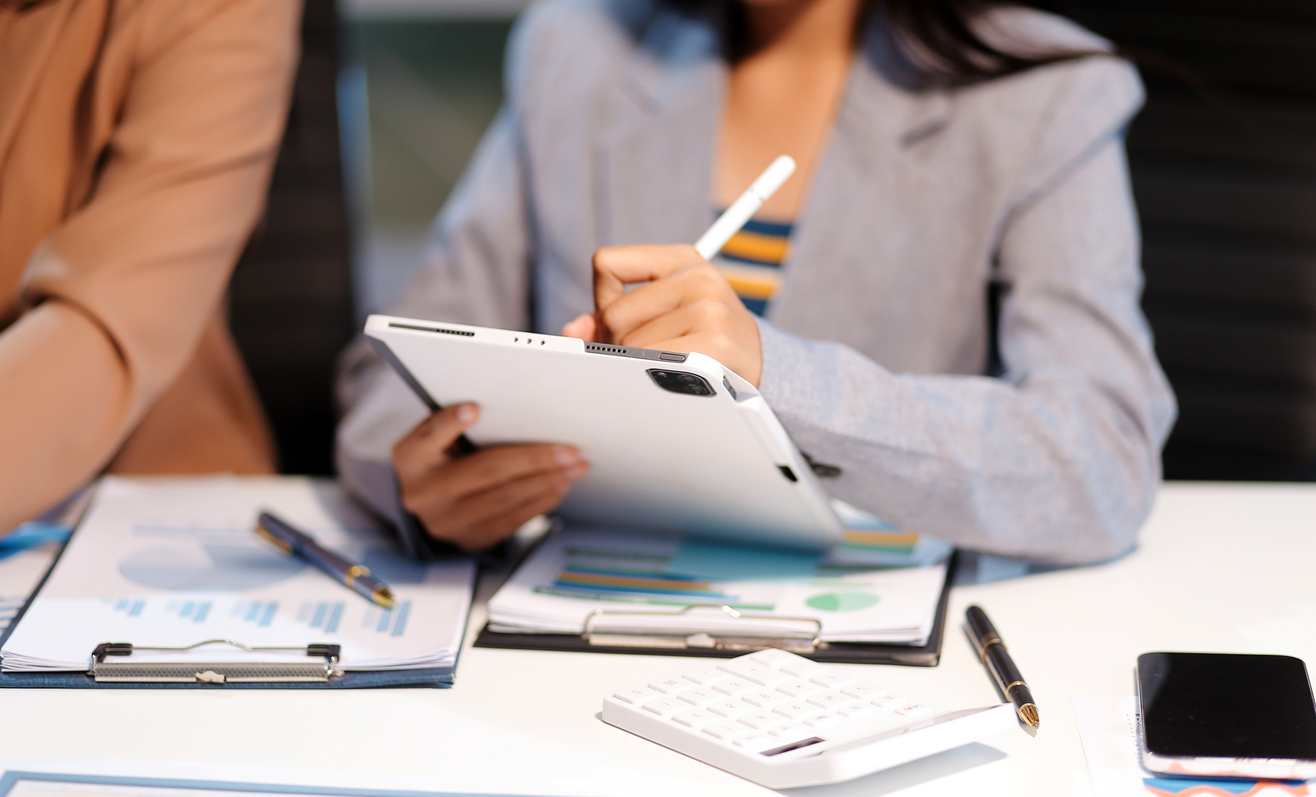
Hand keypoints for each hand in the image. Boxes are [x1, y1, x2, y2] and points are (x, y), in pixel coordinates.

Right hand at [392, 403, 589, 550]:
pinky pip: (512, 521)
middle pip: (487, 471)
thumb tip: (500, 416)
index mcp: (412, 460)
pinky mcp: (469, 538)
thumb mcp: (433, 441)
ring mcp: (448, 521)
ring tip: (573, 469)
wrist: (425, 506)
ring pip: (505, 499)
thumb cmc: (437, 462)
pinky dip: (540, 502)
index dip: (450, 424)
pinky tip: (558, 487)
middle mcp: (426, 493)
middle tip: (569, 452)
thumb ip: (455, 427)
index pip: (429, 437)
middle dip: (534, 460)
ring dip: (547, 482)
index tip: (473, 409)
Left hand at [561, 244, 762, 385]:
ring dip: (636, 365)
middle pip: (614, 313)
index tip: (621, 321)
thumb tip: (575, 331)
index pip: (607, 263)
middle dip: (619, 342)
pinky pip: (651, 364)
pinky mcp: (714, 344)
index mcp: (681, 259)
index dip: (602, 300)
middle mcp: (698, 276)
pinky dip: (652, 378)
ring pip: (630, 343)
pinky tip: (674, 379)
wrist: (760, 368)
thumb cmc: (701, 338)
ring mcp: (709, 308)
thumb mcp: (662, 311)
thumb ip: (610, 313)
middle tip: (648, 356)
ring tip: (666, 367)